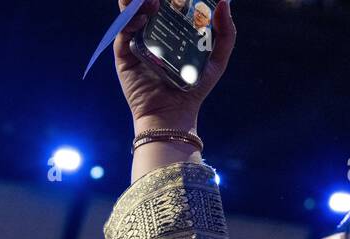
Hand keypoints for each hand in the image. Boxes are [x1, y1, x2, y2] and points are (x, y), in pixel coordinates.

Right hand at [113, 0, 235, 132]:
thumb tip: (225, 2)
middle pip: (148, 6)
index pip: (169, 5)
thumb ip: (226, 34)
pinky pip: (124, 34)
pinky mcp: (124, 56)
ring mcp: (137, 44)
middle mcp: (153, 34)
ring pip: (132, 15)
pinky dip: (131, 22)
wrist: (172, 115)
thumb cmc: (194, 89)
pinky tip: (142, 18)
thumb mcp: (217, 61)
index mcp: (173, 32)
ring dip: (137, 3)